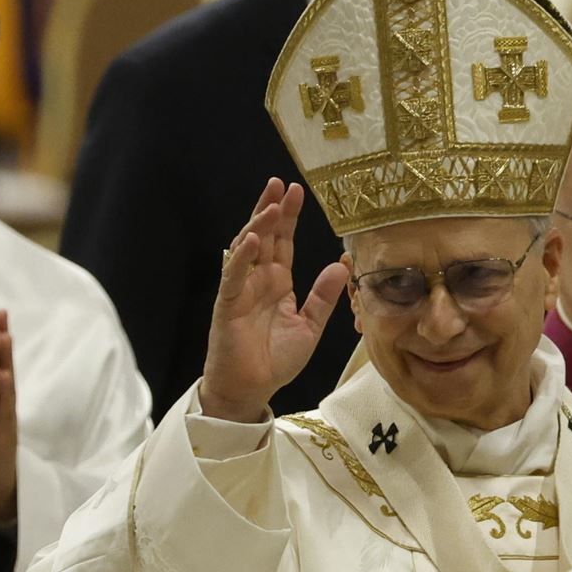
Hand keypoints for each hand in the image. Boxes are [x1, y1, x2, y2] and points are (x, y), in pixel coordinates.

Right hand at [199, 180, 349, 422]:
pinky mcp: (228, 303)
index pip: (284, 242)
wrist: (252, 388)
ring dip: (258, 225)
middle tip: (280, 183)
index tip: (297, 191)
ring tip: (272, 206)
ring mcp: (241, 289)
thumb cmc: (277, 359)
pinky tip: (253, 240)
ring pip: (247, 249)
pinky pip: (234, 276)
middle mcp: (259, 280)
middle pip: (265, 236)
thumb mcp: (310, 326)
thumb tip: (343, 264)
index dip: (289, 217)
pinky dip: (242, 258)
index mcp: (278, 282)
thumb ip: (324, 296)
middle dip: (272, 209)